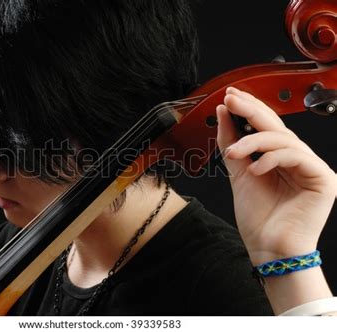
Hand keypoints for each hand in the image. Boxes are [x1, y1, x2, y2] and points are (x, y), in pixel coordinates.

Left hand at [216, 87, 336, 265]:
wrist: (268, 249)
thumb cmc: (257, 216)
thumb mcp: (238, 173)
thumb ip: (232, 143)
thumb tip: (223, 112)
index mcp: (280, 158)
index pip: (267, 126)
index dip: (250, 108)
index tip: (229, 95)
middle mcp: (299, 160)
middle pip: (277, 126)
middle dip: (251, 110)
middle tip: (231, 99)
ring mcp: (313, 168)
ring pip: (284, 140)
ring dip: (254, 141)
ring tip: (233, 152)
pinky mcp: (323, 179)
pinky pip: (297, 157)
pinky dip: (272, 159)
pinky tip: (255, 169)